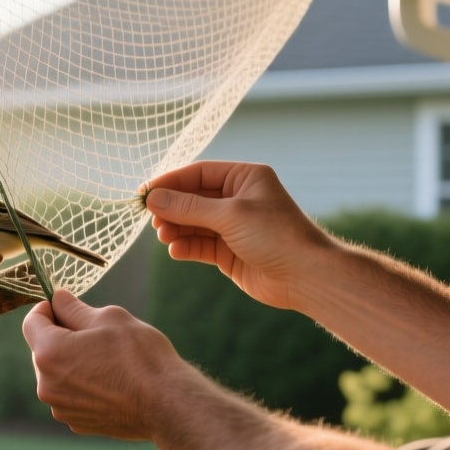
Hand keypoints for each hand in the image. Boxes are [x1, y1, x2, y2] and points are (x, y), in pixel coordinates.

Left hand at [23, 290, 194, 441]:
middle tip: (97, 335)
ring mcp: (61, 407)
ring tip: (108, 361)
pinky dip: (83, 386)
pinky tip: (111, 383)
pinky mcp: (77, 422)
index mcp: (49, 353)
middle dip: (62, 337)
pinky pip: (71, 395)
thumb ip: (74, 308)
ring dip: (73, 363)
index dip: (47, 309)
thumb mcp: (109, 318)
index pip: (32, 322)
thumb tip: (58, 299)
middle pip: (43, 349)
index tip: (66, 307)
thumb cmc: (140, 357)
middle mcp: (46, 384)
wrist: (167, 405)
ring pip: (58, 374)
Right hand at [143, 161, 332, 310]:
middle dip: (171, 208)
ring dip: (176, 228)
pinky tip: (175, 250)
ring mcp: (233, 226)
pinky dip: (185, 246)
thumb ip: (188, 206)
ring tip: (164, 236)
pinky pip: (199, 245)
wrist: (306, 276)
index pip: (198, 173)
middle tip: (152, 219)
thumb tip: (153, 198)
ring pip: (193, 223)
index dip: (170, 181)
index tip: (144, 193)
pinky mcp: (229, 252)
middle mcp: (237, 199)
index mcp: (244, 178)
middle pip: (192, 198)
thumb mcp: (230, 214)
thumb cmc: (276, 236)